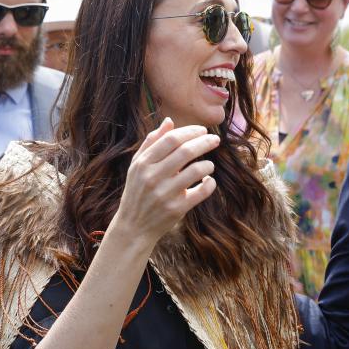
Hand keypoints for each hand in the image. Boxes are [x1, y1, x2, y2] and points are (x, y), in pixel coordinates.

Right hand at [112, 117, 219, 245]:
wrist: (132, 227)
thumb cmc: (138, 190)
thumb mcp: (138, 165)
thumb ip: (152, 142)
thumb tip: (169, 120)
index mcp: (143, 163)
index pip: (172, 139)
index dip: (191, 132)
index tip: (203, 130)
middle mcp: (152, 177)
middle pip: (186, 151)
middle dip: (205, 142)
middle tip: (215, 140)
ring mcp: (164, 194)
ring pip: (196, 170)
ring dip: (208, 164)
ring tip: (209, 165)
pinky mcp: (176, 209)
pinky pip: (201, 192)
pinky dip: (210, 184)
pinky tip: (208, 180)